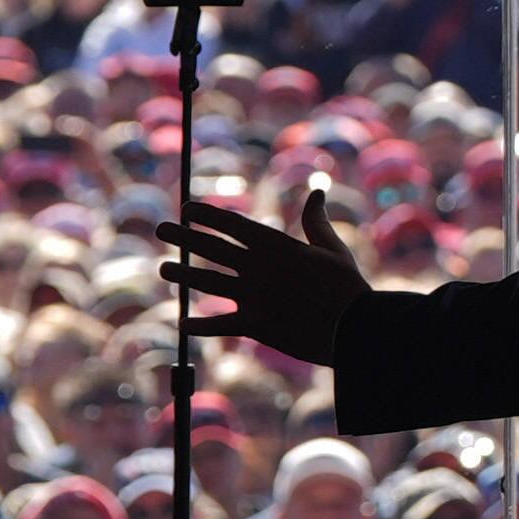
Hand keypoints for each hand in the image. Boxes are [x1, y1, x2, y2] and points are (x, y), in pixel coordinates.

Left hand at [158, 194, 372, 368]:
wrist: (358, 327)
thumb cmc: (348, 287)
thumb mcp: (332, 247)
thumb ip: (315, 221)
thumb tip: (316, 191)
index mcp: (277, 246)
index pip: (233, 224)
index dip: (207, 215)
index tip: (186, 209)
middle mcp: (259, 267)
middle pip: (212, 248)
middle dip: (183, 236)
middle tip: (160, 228)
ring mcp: (255, 296)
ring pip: (208, 282)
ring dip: (183, 274)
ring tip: (164, 268)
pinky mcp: (257, 325)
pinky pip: (221, 324)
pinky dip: (201, 326)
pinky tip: (182, 324)